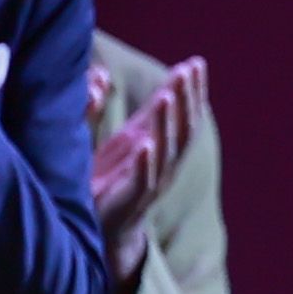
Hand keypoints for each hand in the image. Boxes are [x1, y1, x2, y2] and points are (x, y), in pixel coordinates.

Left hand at [87, 56, 206, 283]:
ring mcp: (149, 181)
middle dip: (185, 98)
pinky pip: (142, 181)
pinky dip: (145, 163)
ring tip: (167, 96)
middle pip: (181, 126)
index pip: (178, 113)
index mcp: (153, 143)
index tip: (195, 63)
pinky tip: (146, 145)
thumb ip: (98, 108)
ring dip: (167, 122)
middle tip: (188, 71)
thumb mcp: (102, 140)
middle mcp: (159, 161)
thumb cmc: (102, 182)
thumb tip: (99, 76)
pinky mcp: (130, 200)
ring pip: (166, 149)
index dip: (188, 89)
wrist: (99, 230)